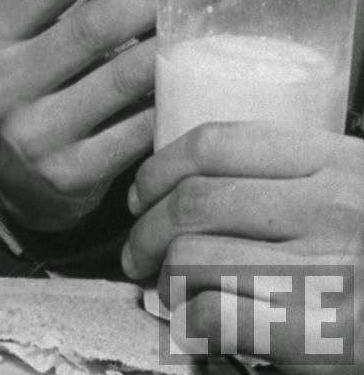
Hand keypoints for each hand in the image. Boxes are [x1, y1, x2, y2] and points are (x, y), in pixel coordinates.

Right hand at [0, 0, 185, 231]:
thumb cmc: (33, 84)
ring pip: (122, 77)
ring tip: (203, 25)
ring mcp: (34, 133)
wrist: (9, 177)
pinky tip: (192, 80)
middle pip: (93, 24)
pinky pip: (137, 130)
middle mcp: (1, 83)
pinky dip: (170, 99)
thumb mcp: (27, 37)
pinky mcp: (70, 175)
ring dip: (171, 45)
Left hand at [123, 124, 363, 372]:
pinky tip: (199, 327)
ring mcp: (325, 270)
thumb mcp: (361, 188)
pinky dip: (192, 322)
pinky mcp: (320, 334)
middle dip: (146, 228)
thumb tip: (211, 181)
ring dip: (164, 276)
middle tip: (136, 250)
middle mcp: (328, 207)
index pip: (218, 142)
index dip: (161, 166)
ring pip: (194, 256)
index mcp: (337, 162)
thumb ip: (304, 177)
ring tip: (165, 289)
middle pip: (194, 201)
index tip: (143, 191)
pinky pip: (216, 315)